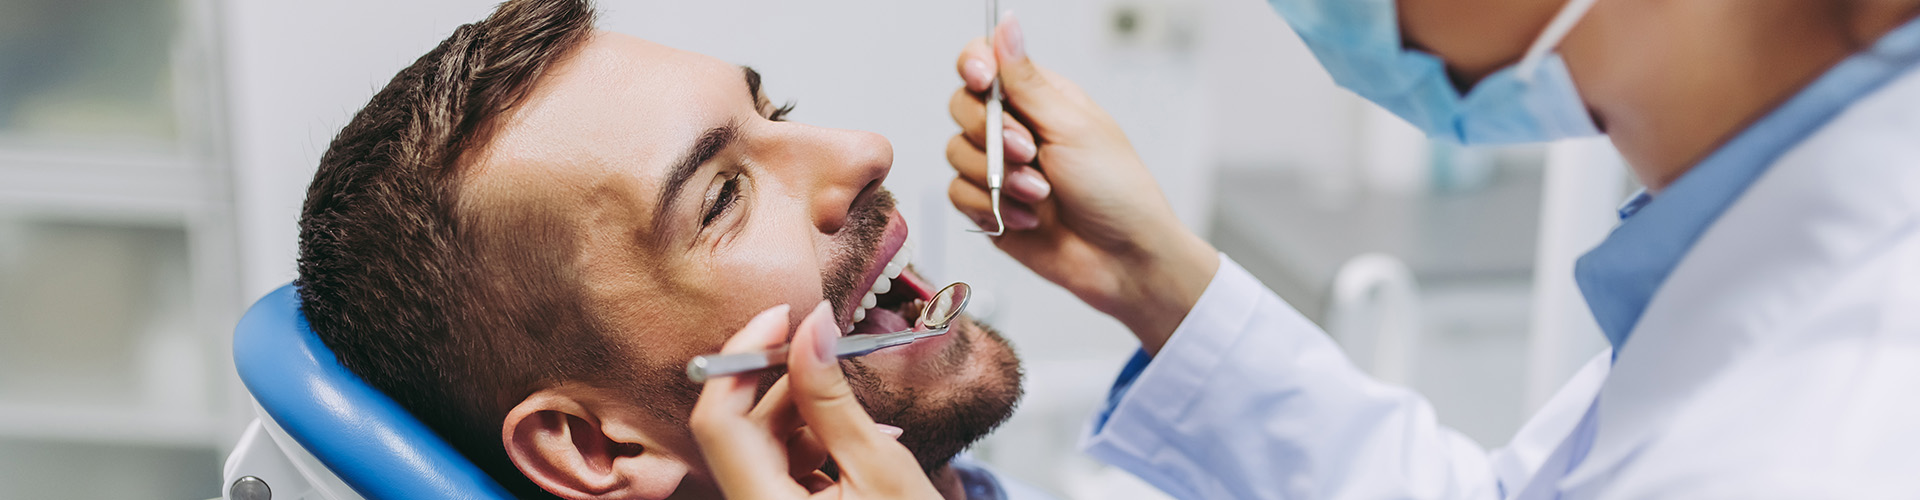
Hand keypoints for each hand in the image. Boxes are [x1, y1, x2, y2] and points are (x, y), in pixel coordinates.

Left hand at [689, 302, 941, 498]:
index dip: (741, 359)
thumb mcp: (882, 468)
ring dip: (798, 409)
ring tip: (851, 403)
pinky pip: (777, 464)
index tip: (782, 317)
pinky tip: (848, 437)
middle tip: (823, 340)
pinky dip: (808, 438)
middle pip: (737, 429)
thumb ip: (834, 398)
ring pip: (758, 443)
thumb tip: (811, 329)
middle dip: (778, 380)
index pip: (720, 422)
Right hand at [947, 15, 1219, 352]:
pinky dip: (991, 208)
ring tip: (1040, 196)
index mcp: (1041, 98)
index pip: (985, 63)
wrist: (1123, 260)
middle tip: (1029, 153)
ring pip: (957, 153)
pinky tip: (1027, 219)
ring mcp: (1000, 169)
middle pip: (962, 106)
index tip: (980, 79)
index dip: (973, 66)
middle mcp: (1016, 129)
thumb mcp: (1072, 127)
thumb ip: (1027, 81)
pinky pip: (958, 194)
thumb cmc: (1116, 190)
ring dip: (998, 178)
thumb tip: (1006, 24)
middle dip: (990, 133)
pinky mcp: (989, 207)